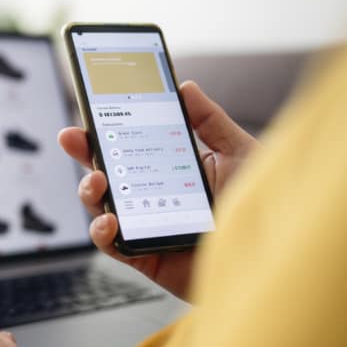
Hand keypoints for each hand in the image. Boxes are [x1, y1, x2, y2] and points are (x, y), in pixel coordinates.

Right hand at [58, 81, 258, 298]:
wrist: (274, 260)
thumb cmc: (262, 209)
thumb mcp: (240, 154)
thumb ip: (211, 121)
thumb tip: (185, 87)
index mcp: (169, 168)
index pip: (129, 144)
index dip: (105, 128)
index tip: (89, 110)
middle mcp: (151, 195)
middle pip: (107, 171)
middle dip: (84, 152)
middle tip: (72, 137)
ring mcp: (145, 225)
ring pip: (101, 206)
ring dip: (89, 190)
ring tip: (99, 181)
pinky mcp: (144, 255)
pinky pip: (111, 244)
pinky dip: (102, 232)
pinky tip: (111, 221)